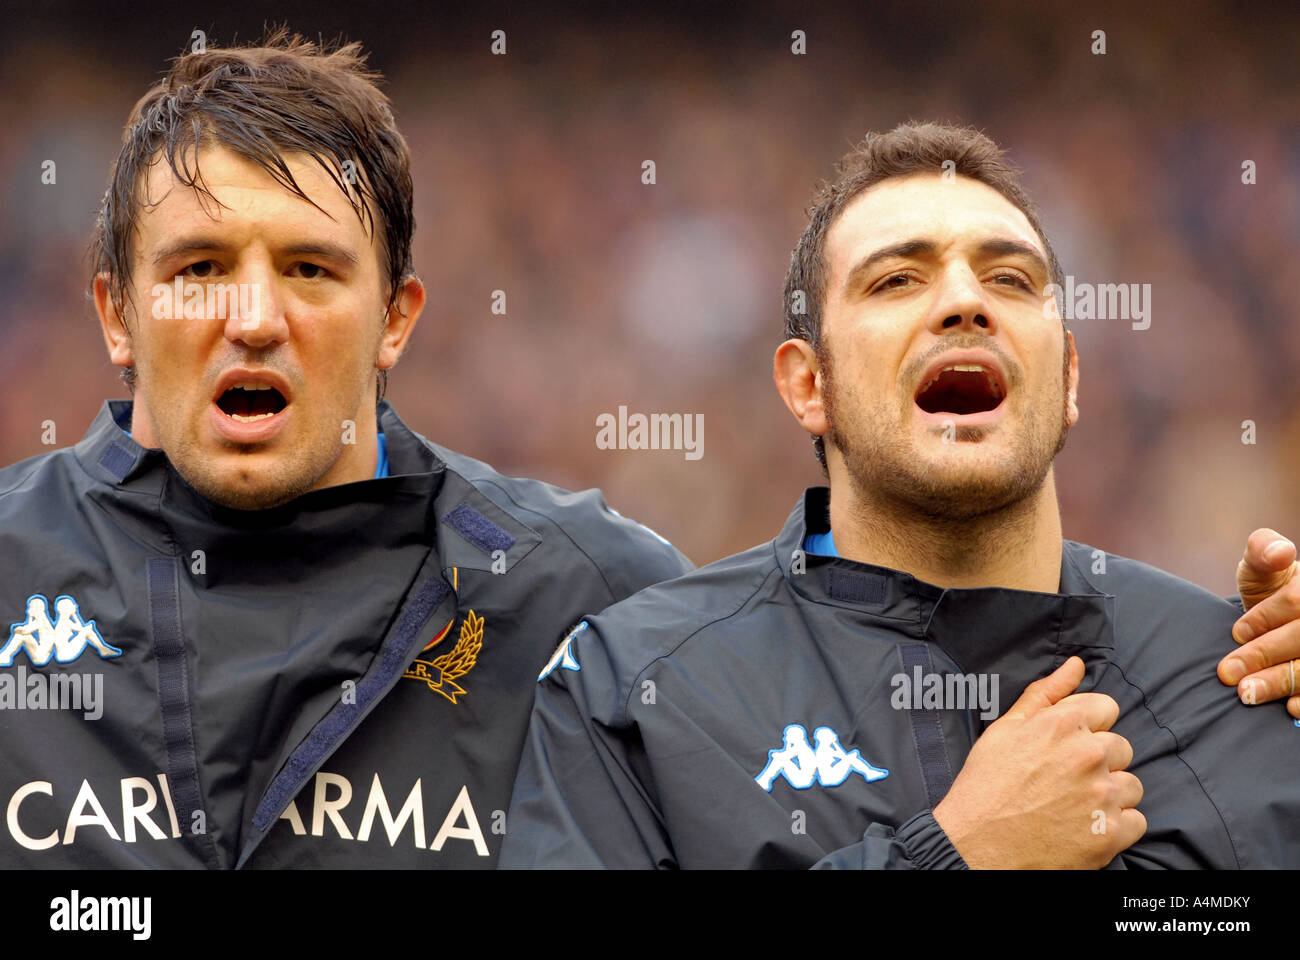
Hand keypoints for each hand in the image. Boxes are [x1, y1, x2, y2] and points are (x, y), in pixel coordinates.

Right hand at [933, 656, 1144, 868]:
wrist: (976, 845)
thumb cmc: (986, 784)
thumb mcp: (1006, 729)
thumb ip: (1046, 692)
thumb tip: (1077, 665)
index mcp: (1063, 724)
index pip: (1106, 708)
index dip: (1087, 726)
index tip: (1069, 744)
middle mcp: (1089, 755)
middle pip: (1121, 747)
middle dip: (1099, 760)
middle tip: (1066, 779)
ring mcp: (1103, 796)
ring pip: (1131, 784)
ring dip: (1110, 793)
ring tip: (1075, 804)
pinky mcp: (1111, 834)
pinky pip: (1137, 821)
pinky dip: (1116, 826)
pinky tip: (1085, 826)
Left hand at [1219, 528, 1299, 717]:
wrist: (1283, 620)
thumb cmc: (1271, 592)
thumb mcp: (1262, 569)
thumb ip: (1262, 552)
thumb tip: (1279, 551)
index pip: (1297, 601)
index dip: (1265, 617)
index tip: (1235, 632)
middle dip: (1264, 655)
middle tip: (1227, 673)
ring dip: (1280, 682)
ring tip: (1246, 693)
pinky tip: (1291, 707)